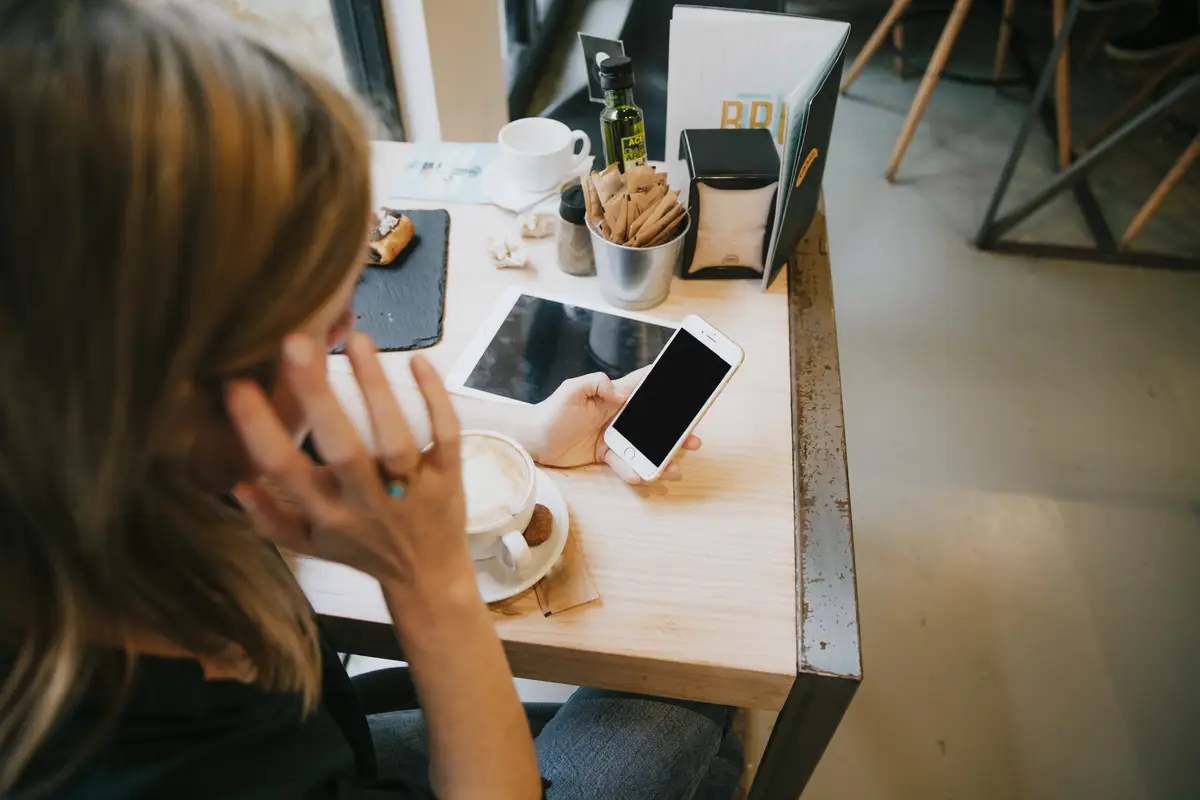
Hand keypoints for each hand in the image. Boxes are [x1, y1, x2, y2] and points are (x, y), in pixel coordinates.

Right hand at [226, 332, 472, 593]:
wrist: (428, 575)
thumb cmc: (361, 549)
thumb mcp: (309, 545)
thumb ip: (269, 519)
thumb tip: (236, 481)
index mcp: (326, 514)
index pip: (284, 471)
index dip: (257, 429)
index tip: (236, 382)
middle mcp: (367, 502)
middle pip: (341, 450)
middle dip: (316, 397)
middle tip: (296, 342)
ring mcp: (412, 488)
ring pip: (395, 438)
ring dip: (376, 388)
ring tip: (357, 339)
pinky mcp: (449, 476)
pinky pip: (445, 435)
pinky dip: (435, 399)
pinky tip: (417, 361)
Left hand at [529, 367, 701, 483]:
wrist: (532, 440)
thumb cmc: (550, 412)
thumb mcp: (571, 390)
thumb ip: (595, 383)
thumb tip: (620, 392)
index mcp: (614, 395)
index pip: (644, 385)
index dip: (665, 382)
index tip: (690, 384)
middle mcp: (618, 415)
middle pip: (654, 421)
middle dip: (675, 430)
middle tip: (694, 439)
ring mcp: (614, 436)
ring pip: (644, 446)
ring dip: (661, 456)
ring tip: (675, 466)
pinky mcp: (606, 455)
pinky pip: (625, 464)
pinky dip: (633, 471)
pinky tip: (641, 476)